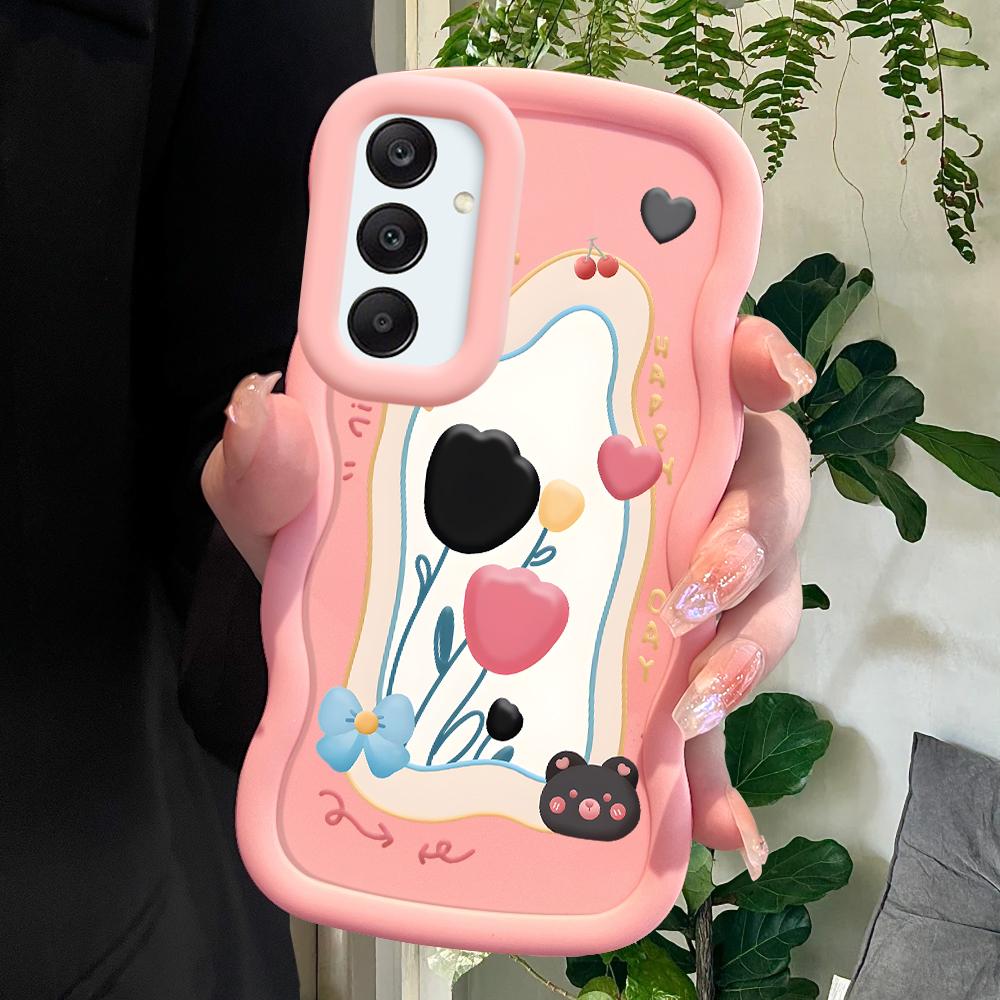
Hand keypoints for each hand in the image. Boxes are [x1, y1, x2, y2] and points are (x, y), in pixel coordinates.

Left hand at [201, 317, 813, 880]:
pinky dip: (715, 775)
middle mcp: (645, 501)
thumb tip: (258, 410)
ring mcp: (658, 598)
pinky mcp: (649, 691)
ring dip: (745, 648)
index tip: (759, 369)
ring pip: (753, 602)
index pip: (688, 369)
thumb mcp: (304, 507)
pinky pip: (707, 728)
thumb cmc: (346, 553)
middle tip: (702, 577)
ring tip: (689, 705)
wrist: (344, 663)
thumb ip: (277, 465)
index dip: (745, 358)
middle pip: (754, 487)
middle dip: (753, 527)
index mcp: (581, 430)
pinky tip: (712, 824)